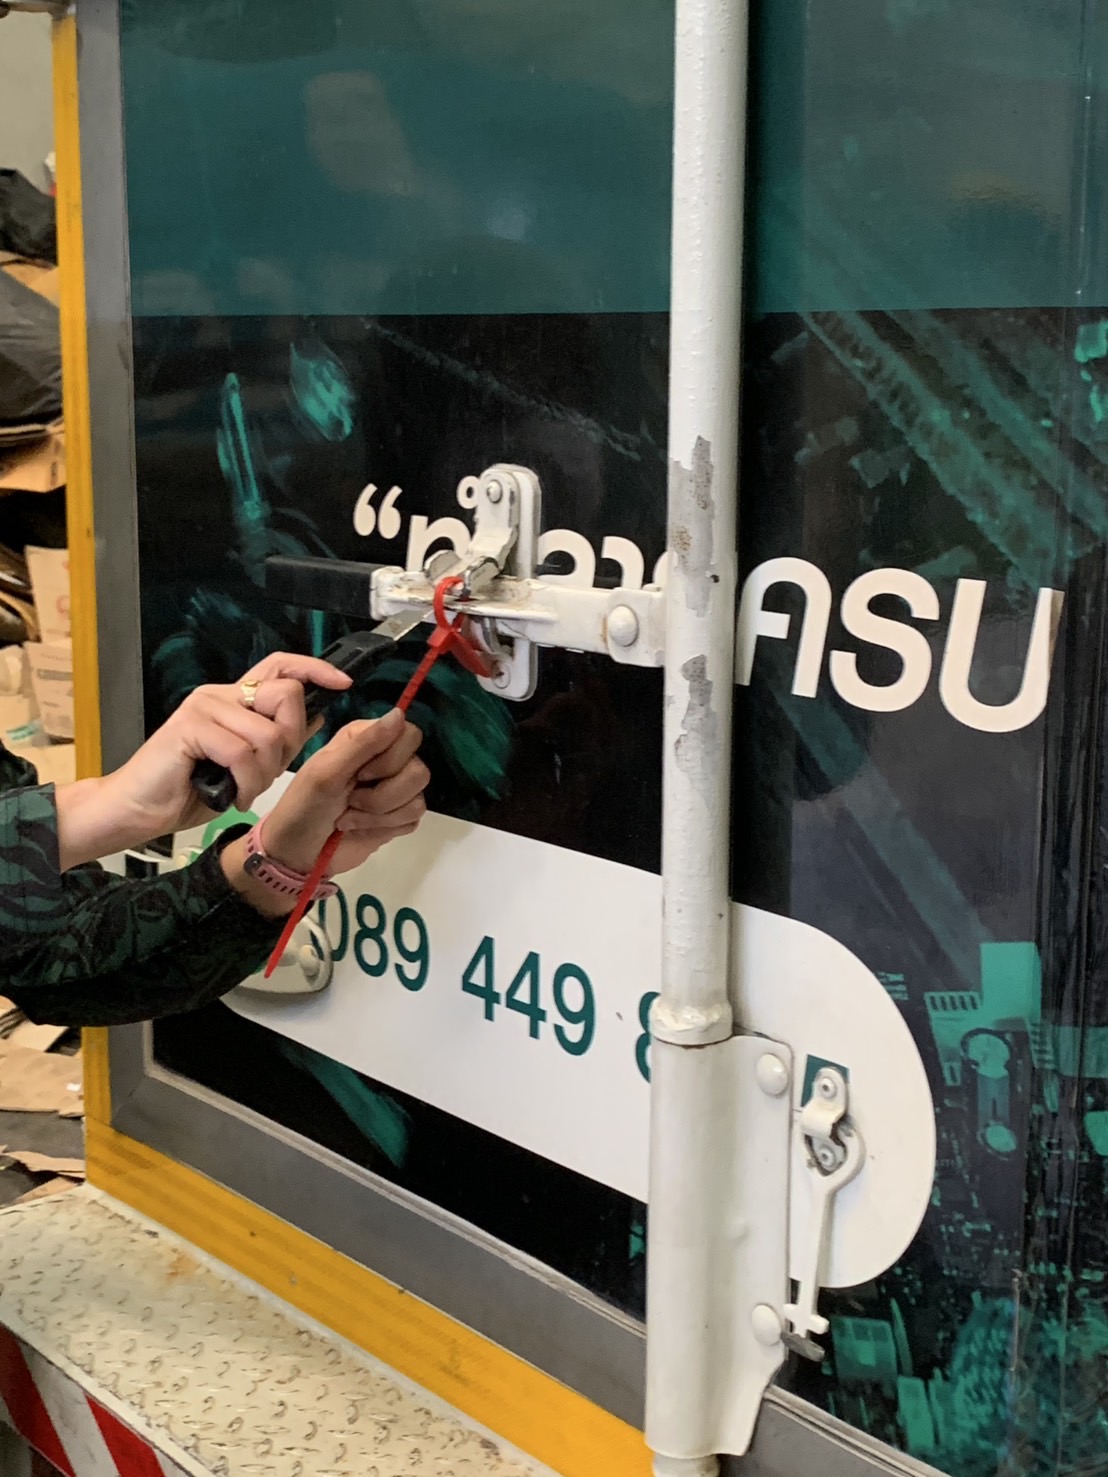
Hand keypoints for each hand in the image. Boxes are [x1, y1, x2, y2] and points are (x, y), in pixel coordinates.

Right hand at [100, 653, 352, 842]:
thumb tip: (316, 715)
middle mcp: (220, 695)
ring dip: (264, 774)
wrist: (135, 810)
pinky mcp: (190, 727)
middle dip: (290, 740)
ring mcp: (204, 707)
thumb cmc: (187, 790)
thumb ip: (275, 740)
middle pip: (286, 695)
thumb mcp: (246, 766)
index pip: (281, 666)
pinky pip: (242, 753)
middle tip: (268, 772)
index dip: (315, 669)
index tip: (343, 684)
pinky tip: (232, 796)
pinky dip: (246, 784)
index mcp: (233, 699)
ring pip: (267, 733)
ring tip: (243, 789)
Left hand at [262, 710, 428, 877]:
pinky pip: (414, 818)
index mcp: (366, 739)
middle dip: (383, 794)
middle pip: (419, 769)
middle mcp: (385, 759)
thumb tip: (399, 713)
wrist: (298, 853)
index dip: (392, 758)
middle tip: (351, 799)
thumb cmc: (304, 807)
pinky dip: (385, 827)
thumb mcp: (327, 772)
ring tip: (350, 815)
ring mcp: (395, 789)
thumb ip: (364, 743)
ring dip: (380, 813)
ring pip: (418, 797)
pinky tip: (361, 828)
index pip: (409, 734)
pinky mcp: (399, 817)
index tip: (362, 774)